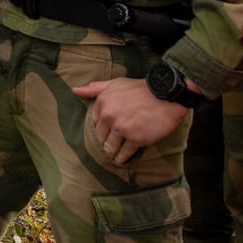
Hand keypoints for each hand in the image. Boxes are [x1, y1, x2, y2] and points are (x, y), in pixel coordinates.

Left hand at [71, 76, 189, 166]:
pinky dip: (122, 158)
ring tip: (114, 155)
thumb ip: (94, 88)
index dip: (102, 127)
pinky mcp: (135, 139)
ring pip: (110, 147)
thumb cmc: (142, 88)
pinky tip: (122, 160)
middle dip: (105, 140)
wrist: (167, 94)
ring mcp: (122, 128)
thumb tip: (74, 90)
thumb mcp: (116, 83)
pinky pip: (124, 153)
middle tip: (110, 145)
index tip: (106, 130)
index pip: (95, 121)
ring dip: (112, 152)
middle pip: (101, 136)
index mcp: (103, 102)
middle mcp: (109, 116)